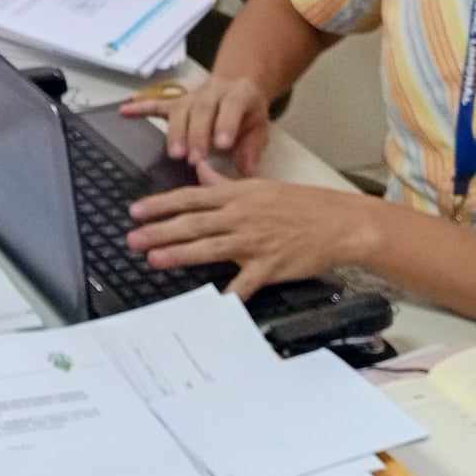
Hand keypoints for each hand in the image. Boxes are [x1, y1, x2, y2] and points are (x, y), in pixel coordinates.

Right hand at [120, 74, 271, 174]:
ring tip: (174, 153)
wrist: (238, 86)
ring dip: (175, 132)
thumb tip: (248, 172)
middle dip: (197, 134)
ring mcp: (191, 96)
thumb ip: (252, 148)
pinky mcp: (176, 101)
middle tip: (194, 158)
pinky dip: (140, 107)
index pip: (232, 106)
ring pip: (180, 110)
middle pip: (202, 110)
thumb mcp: (260, 127)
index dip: (226, 124)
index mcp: (239, 95)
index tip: (222, 145)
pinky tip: (124, 111)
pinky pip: (157, 104)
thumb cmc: (248, 113)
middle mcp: (213, 91)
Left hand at [127, 160, 378, 297]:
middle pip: (193, 223)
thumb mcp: (261, 186)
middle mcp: (242, 216)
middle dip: (160, 231)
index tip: (135, 212)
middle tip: (133, 239)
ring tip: (154, 259)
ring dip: (180, 254)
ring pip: (210, 248)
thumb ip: (225, 182)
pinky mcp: (271, 266)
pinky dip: (230, 295)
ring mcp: (256, 242)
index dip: (160, 205)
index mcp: (239, 195)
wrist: (342, 222)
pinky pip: (245, 283)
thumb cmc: (303, 205)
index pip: (191, 197)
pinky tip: (210, 304)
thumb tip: (199, 171)